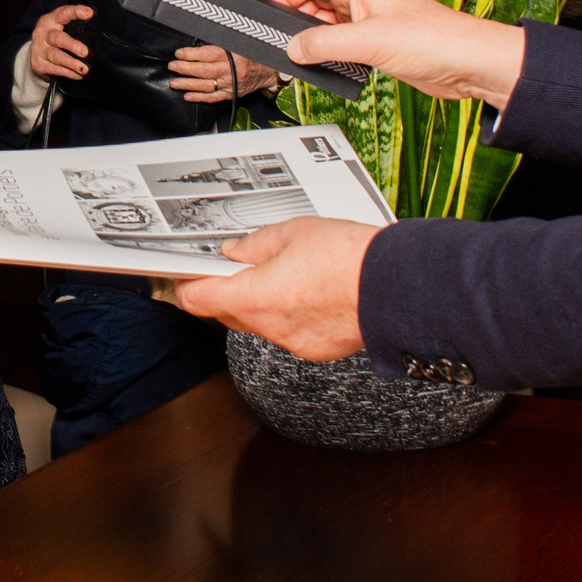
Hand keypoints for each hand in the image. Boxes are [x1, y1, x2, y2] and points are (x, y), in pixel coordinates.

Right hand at [30, 4, 92, 82]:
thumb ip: (75, 24)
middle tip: (84, 52)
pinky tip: (78, 75)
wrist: (35, 53)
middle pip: (57, 38)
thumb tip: (98, 26)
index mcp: (50, 20)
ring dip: (72, 63)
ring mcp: (39, 50)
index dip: (75, 12)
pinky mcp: (38, 64)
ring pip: (56, 56)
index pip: (63, 13)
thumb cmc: (55, 36)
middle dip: (72, 45)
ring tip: (84, 69)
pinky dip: (68, 73)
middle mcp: (42, 33)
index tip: (89, 13)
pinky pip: (55, 70)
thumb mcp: (60, 26)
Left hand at [167, 43, 277, 103]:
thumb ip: (222, 44)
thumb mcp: (240, 43)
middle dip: (185, 68)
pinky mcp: (232, 94)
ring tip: (174, 82)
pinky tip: (188, 96)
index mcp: (234, 55)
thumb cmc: (255, 55)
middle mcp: (232, 71)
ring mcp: (232, 84)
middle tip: (173, 66)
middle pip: (204, 70)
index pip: (208, 54)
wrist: (271, 71)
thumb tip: (200, 44)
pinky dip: (200, 97)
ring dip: (188, 84)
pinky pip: (214, 98)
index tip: (179, 53)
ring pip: (206, 85)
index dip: (192, 54)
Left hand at [170, 217, 378, 361]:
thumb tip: (235, 251)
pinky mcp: (316, 349)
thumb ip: (254, 244)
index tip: (184, 272)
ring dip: (260, 302)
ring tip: (284, 272)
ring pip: (260, 323)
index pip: (198, 299)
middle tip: (236, 264)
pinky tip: (308, 291)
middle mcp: (270, 327)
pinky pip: (288, 332)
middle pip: (226, 314)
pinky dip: (289, 314)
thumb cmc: (349, 257)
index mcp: (254, 296)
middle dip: (225, 290)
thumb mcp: (292, 232)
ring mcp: (293, 342)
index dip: (186, 284)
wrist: (396, 286)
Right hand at [270, 0, 526, 108]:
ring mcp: (370, 21)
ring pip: (326, 25)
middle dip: (296, 20)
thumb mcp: (369, 41)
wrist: (469, 64)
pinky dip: (330, 55)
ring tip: (305, 57)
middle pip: (314, 1)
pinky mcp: (377, 44)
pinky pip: (341, 45)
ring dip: (314, 41)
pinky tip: (328, 68)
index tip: (270, 13)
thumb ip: (325, 44)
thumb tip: (294, 48)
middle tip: (283, 42)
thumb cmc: (435, 38)